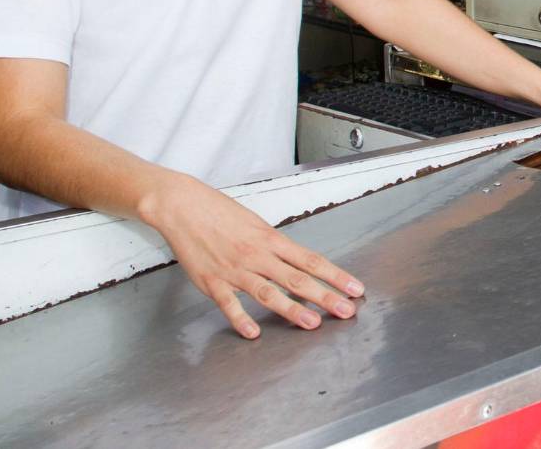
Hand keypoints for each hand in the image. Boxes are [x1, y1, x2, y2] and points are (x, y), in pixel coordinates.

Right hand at [141, 174, 363, 339]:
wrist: (185, 206)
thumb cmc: (221, 212)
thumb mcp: (256, 224)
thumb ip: (274, 247)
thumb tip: (296, 263)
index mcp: (270, 239)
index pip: (310, 260)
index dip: (335, 275)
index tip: (355, 288)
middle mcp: (257, 255)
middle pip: (297, 278)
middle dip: (325, 296)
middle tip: (347, 310)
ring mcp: (235, 269)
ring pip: (268, 292)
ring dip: (291, 309)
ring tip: (312, 323)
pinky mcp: (212, 281)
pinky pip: (229, 304)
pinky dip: (240, 319)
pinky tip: (253, 333)